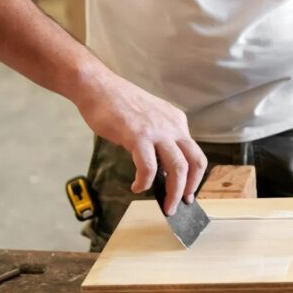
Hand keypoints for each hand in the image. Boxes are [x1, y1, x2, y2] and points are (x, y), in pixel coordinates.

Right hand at [73, 74, 206, 214]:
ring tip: (166, 206)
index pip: (195, 153)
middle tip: (181, 204)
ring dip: (174, 192)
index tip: (188, 192)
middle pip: (195, 162)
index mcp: (177, 121)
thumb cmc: (118, 104)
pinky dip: (145, 182)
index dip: (195, 176)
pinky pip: (149, 167)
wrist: (97, 86)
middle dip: (190, 188)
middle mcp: (173, 126)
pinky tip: (137, 187)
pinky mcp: (138, 136)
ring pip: (178, 168)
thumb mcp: (150, 119)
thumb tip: (161, 167)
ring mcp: (157, 131)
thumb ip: (159, 138)